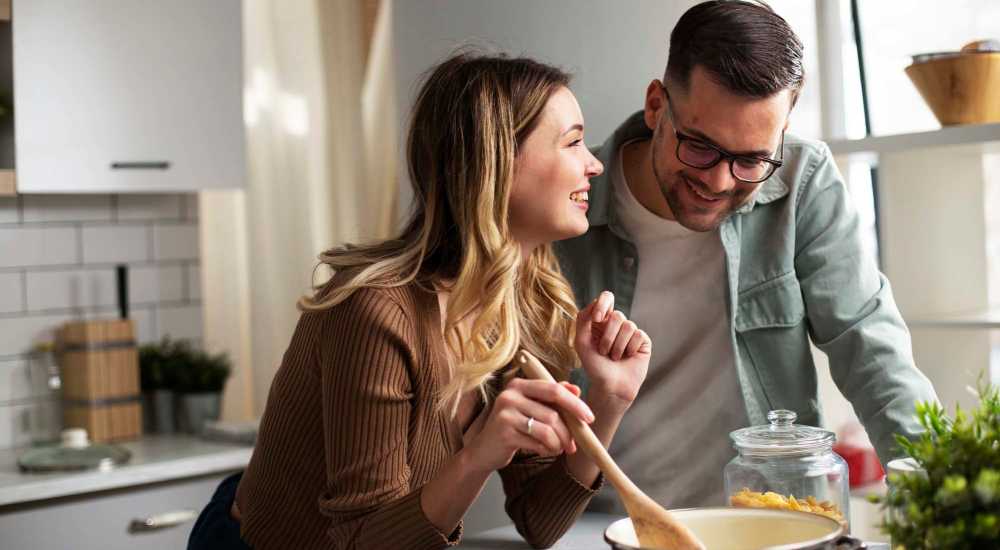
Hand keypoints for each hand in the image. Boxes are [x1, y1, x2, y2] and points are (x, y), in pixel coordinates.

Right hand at [462, 379, 593, 472]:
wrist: (485, 449)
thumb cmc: (513, 427)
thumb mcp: (531, 408)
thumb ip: (552, 398)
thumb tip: (576, 390)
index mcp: (518, 384)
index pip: (554, 389)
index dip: (575, 404)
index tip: (589, 418)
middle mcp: (510, 395)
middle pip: (553, 412)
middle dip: (569, 431)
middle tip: (573, 445)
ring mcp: (505, 413)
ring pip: (548, 429)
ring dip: (558, 443)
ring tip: (557, 449)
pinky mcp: (504, 432)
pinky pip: (538, 442)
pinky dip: (547, 450)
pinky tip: (544, 451)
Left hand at [576, 291, 650, 407]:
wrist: (610, 387)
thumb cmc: (594, 366)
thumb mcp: (581, 342)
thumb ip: (584, 319)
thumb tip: (595, 302)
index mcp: (601, 320)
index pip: (606, 298)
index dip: (603, 305)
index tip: (598, 318)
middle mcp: (616, 324)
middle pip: (617, 315)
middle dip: (608, 336)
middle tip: (603, 352)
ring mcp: (630, 332)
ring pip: (628, 325)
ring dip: (617, 345)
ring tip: (614, 357)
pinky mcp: (643, 340)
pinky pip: (638, 335)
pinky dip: (629, 349)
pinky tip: (627, 357)